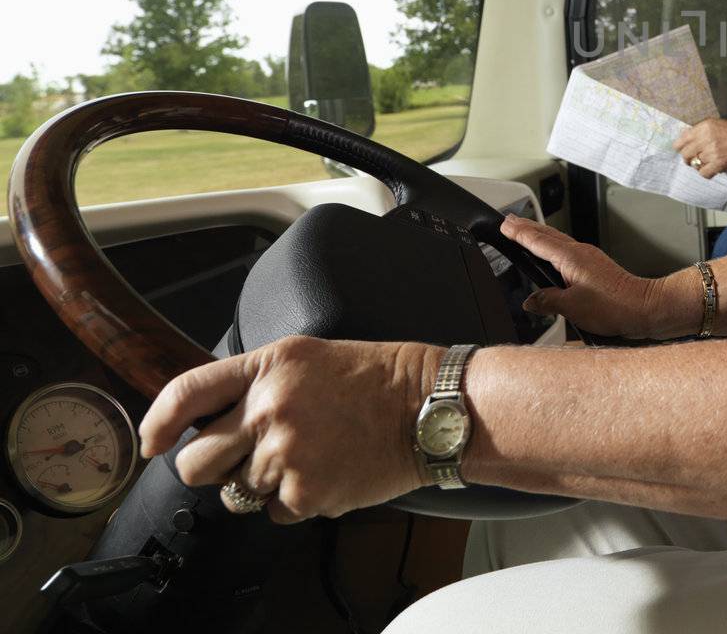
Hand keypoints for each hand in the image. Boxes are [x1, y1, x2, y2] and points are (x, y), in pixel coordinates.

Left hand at [140, 336, 433, 522]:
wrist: (429, 407)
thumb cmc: (375, 380)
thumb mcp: (306, 358)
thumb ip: (254, 383)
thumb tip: (206, 419)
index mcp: (268, 368)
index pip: (185, 395)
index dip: (157, 424)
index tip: (153, 442)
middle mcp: (269, 409)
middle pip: (194, 462)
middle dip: (212, 467)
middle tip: (245, 457)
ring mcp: (285, 455)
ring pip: (237, 492)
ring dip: (263, 483)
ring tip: (309, 456)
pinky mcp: (305, 493)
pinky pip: (272, 513)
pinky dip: (295, 501)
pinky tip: (326, 472)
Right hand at [503, 216, 688, 339]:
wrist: (643, 307)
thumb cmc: (615, 306)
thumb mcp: (572, 307)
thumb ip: (548, 301)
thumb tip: (531, 301)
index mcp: (571, 257)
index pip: (538, 241)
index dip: (519, 233)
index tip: (504, 225)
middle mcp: (580, 252)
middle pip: (547, 235)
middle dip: (527, 227)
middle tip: (510, 221)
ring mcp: (589, 258)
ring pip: (558, 242)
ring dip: (540, 236)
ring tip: (525, 233)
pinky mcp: (595, 266)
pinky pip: (567, 251)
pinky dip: (553, 248)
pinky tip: (552, 256)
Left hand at [672, 118, 726, 177]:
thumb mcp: (716, 124)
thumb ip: (700, 131)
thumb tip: (685, 141)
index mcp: (704, 127)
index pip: (681, 141)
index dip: (680, 148)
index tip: (684, 150)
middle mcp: (706, 138)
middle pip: (685, 154)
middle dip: (689, 158)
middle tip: (695, 159)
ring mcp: (712, 152)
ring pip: (695, 164)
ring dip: (700, 165)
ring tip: (708, 162)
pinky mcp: (719, 163)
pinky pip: (704, 173)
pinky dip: (706, 172)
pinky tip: (712, 168)